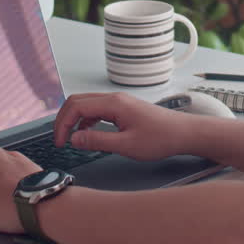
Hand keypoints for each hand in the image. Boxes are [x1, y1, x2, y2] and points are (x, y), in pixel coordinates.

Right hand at [53, 92, 193, 160]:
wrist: (183, 133)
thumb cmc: (160, 138)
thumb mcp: (126, 145)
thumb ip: (97, 141)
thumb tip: (74, 139)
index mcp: (114, 104)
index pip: (76, 106)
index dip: (63, 124)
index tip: (61, 143)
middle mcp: (115, 98)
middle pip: (78, 101)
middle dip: (64, 119)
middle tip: (60, 140)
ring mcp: (120, 102)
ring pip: (87, 104)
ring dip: (75, 120)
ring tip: (71, 140)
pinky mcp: (124, 109)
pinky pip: (98, 109)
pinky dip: (87, 120)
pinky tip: (88, 135)